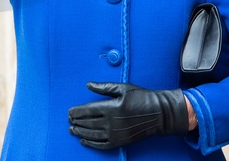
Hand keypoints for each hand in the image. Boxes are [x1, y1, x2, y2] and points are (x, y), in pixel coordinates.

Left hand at [68, 82, 188, 149]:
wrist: (160, 114)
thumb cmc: (142, 97)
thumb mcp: (123, 88)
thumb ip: (104, 87)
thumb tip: (88, 85)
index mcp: (111, 107)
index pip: (88, 110)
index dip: (77, 112)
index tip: (69, 112)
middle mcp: (112, 122)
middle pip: (88, 123)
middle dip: (76, 122)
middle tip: (68, 120)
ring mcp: (116, 133)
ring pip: (93, 135)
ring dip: (81, 132)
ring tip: (72, 130)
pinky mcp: (121, 141)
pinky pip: (102, 145)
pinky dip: (92, 144)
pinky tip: (84, 141)